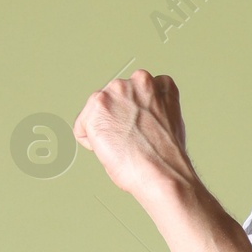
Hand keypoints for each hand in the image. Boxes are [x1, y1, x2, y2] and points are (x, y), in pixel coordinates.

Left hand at [74, 69, 193, 201]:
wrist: (161, 170)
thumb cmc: (166, 156)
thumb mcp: (170, 120)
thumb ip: (152, 108)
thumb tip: (137, 116)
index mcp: (158, 84)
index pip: (136, 91)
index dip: (134, 114)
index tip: (137, 127)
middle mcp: (137, 80)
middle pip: (113, 98)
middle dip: (116, 117)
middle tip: (128, 139)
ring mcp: (116, 92)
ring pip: (96, 110)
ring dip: (103, 128)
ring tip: (120, 145)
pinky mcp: (96, 107)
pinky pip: (81, 127)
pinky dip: (90, 142)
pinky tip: (109, 149)